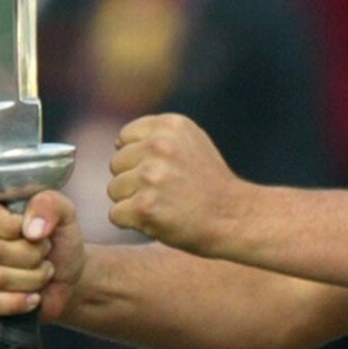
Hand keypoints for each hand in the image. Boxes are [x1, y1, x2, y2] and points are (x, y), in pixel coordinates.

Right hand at [0, 189, 86, 321]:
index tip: (37, 233)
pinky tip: (33, 297)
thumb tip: (31, 228)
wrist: (66, 276)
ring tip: (43, 272)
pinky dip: (18, 302)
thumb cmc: (60, 242)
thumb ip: (50, 205)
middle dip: (32, 257)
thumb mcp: (65, 214)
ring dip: (32, 279)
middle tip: (45, 254)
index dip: (15, 228)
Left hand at [107, 114, 239, 252]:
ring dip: (132, 202)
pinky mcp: (145, 206)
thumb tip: (117, 143)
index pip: (125, 138)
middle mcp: (159, 146)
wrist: (234, 218)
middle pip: (116, 164)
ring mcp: (151, 176)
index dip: (139, 159)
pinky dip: (132, 222)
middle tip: (165, 193)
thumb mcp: (192, 143)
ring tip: (163, 206)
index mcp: (171, 125)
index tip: (163, 173)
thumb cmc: (210, 185)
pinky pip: (115, 214)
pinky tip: (157, 220)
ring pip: (114, 189)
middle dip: (133, 180)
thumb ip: (158, 136)